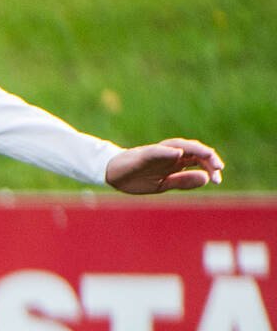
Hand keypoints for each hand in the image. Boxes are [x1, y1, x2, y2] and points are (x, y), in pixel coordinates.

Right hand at [104, 137, 223, 193]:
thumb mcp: (163, 185)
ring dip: (194, 149)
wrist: (112, 175)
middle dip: (208, 157)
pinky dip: (167, 151)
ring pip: (179, 146)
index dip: (210, 166)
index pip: (198, 160)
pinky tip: (178, 153)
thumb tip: (207, 178)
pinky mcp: (143, 154)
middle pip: (193, 150)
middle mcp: (169, 154)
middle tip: (219, 167)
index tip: (218, 178)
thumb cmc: (137, 179)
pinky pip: (156, 151)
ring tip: (207, 154)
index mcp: (175, 162)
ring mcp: (157, 153)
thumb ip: (183, 181)